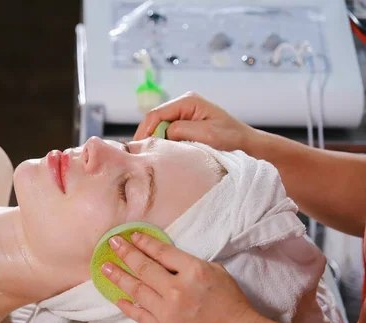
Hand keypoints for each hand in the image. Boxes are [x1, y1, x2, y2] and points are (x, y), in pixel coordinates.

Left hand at [101, 232, 263, 322]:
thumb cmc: (232, 304)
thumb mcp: (216, 273)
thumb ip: (189, 264)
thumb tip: (163, 258)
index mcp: (194, 271)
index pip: (162, 252)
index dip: (145, 242)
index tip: (132, 236)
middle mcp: (177, 290)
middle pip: (144, 268)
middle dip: (126, 253)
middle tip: (112, 244)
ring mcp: (167, 312)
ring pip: (136, 290)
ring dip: (118, 276)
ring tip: (105, 267)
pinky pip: (139, 315)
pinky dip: (127, 305)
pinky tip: (117, 297)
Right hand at [133, 92, 257, 151]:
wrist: (249, 146)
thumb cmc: (232, 139)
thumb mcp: (206, 135)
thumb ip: (180, 131)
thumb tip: (161, 135)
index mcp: (188, 101)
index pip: (155, 114)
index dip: (144, 131)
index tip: (138, 149)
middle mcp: (184, 104)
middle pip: (154, 120)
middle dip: (148, 136)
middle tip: (142, 156)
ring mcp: (184, 114)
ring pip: (159, 128)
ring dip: (156, 141)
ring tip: (152, 156)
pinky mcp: (186, 125)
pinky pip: (168, 133)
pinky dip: (164, 143)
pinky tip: (163, 154)